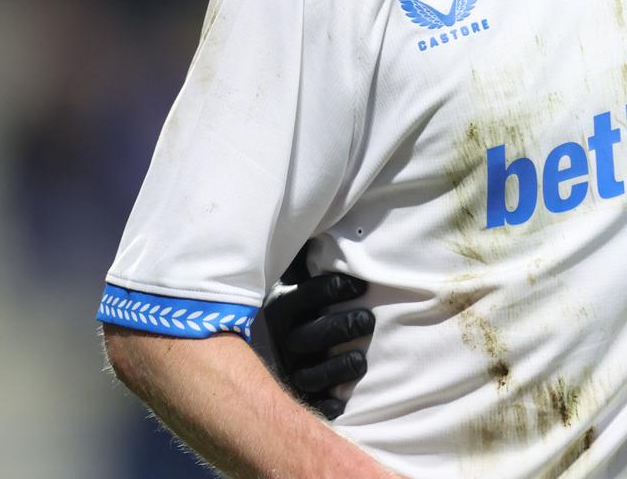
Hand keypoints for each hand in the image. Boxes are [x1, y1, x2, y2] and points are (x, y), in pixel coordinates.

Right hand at [258, 266, 374, 418]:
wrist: (258, 341)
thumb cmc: (300, 300)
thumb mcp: (295, 272)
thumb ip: (307, 254)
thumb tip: (328, 220)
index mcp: (279, 306)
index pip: (300, 298)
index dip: (328, 290)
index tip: (359, 284)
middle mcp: (280, 339)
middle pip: (306, 337)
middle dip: (339, 328)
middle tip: (368, 321)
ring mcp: (285, 369)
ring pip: (307, 374)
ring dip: (335, 369)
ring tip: (359, 360)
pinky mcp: (294, 396)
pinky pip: (308, 405)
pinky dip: (324, 406)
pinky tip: (341, 402)